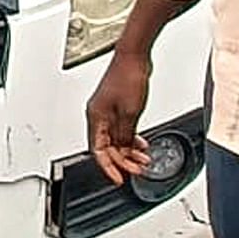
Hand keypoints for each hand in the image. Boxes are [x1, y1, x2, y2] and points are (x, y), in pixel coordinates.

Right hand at [85, 47, 153, 184]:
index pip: (98, 151)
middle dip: (122, 161)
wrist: (133, 58)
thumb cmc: (128, 78)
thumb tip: (124, 150)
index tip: (119, 178)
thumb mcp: (130, 113)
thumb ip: (125, 135)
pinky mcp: (116, 106)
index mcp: (95, 117)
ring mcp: (107, 111)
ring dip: (128, 151)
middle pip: (106, 147)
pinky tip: (140, 144)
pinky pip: (121, 129)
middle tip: (136, 170)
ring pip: (115, 139)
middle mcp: (98, 115)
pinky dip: (130, 139)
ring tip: (142, 159)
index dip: (108, 167)